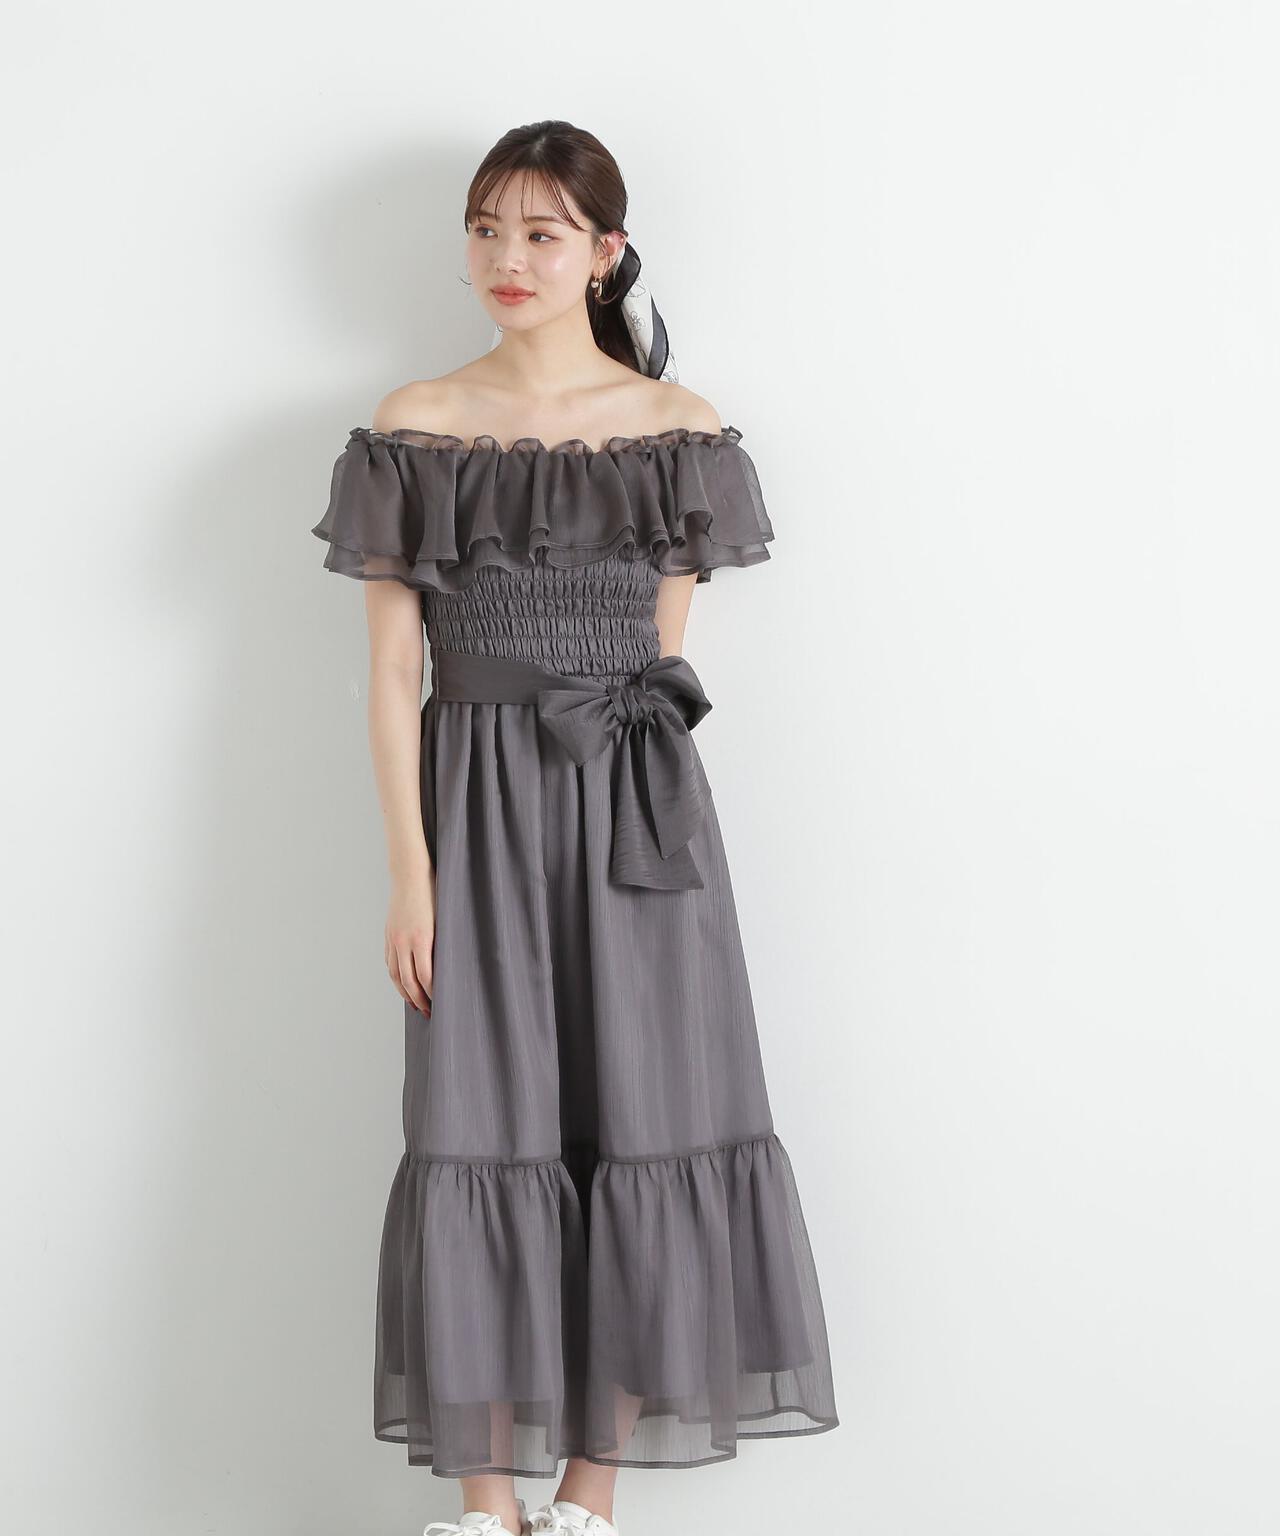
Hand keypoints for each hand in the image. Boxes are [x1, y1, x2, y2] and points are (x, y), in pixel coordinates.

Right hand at [385, 864, 435, 1016]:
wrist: (411, 875)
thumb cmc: (433, 894)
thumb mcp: (443, 920)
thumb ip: (441, 944)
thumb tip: (448, 968)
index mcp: (422, 939)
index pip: (426, 977)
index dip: (432, 994)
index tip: (440, 1002)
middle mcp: (404, 942)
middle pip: (409, 981)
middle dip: (419, 999)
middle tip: (429, 1012)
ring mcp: (394, 939)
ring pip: (395, 975)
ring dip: (405, 993)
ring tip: (415, 1004)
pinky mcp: (389, 936)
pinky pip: (390, 963)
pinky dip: (396, 977)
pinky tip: (402, 984)